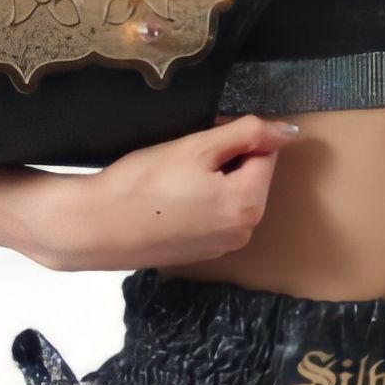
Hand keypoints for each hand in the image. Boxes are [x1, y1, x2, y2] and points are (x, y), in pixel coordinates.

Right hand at [24, 113, 302, 271]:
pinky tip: (167, 199)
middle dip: (224, 159)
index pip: (264, 152)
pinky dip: (198, 202)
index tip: (201, 137)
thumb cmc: (143, 182)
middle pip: (249, 176)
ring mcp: (221, 247)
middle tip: (184, 155)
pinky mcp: (199, 253)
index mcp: (250, 203)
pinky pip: (212, 216)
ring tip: (172, 178)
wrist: (96, 226)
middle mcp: (244, 231)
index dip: (234, 136)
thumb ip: (248, 134)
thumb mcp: (196, 146)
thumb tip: (289, 131)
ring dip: (211, 180)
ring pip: (230, 195)